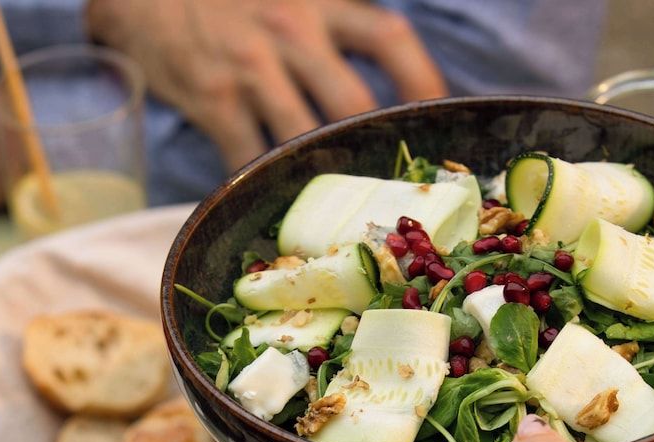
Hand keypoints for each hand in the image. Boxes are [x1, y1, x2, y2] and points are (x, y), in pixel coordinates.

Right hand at [86, 0, 445, 169]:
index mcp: (322, 3)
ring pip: (302, 135)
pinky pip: (244, 155)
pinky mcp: (212, 96)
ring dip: (324, 175)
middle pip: (352, 101)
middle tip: (397, 184)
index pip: (389, 40)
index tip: (441, 116)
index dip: (423, 80)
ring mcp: (251, 66)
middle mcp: (293, 31)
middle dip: (376, 147)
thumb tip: (390, 80)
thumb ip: (337, 25)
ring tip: (344, 210)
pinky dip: (260, 184)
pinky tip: (273, 202)